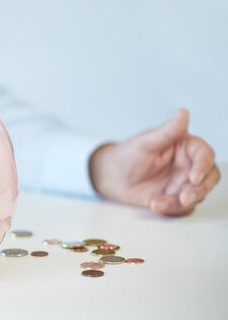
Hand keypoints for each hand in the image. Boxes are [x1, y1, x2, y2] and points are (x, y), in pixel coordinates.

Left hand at [89, 109, 220, 215]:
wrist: (111, 177)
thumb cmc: (127, 155)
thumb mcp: (146, 143)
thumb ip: (167, 131)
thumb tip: (183, 112)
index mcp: (184, 146)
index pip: (204, 155)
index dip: (203, 166)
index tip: (193, 177)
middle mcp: (188, 164)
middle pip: (209, 177)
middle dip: (199, 189)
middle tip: (184, 197)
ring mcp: (183, 182)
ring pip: (197, 194)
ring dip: (182, 202)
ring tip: (158, 203)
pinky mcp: (176, 197)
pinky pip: (182, 207)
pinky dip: (170, 208)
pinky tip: (154, 204)